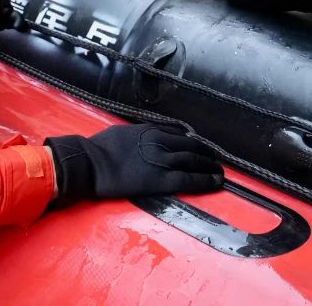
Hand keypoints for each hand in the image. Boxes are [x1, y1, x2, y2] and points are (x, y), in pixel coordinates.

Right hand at [44, 124, 222, 201]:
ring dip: (210, 166)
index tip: (199, 146)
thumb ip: (137, 135)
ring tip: (220, 171)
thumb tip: (141, 138)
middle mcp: (161, 142)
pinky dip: (205, 180)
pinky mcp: (161, 180)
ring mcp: (162, 161)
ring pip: (195, 161)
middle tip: (216, 159)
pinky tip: (216, 182)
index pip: (179, 134)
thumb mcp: (121, 133)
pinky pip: (190, 180)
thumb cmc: (99, 148)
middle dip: (206, 153)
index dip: (192, 141)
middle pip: (191, 146)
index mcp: (150, 130)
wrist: (91, 163)